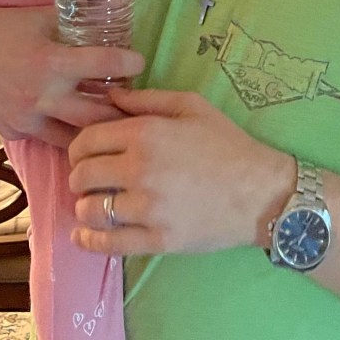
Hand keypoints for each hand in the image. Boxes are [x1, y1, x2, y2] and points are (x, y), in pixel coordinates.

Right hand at [0, 0, 144, 146]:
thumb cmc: (4, 28)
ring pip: (75, 138)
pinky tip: (78, 129)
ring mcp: (28, 118)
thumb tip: (110, 17)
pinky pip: (48, 139)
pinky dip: (65, 133)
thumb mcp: (41, 18)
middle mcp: (42, 95)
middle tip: (138, 107)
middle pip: (98, 115)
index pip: (104, 65)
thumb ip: (73, 23)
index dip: (129, 63)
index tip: (139, 62)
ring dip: (96, 131)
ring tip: (115, 125)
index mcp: (51, 62)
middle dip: (122, 113)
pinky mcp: (16, 131)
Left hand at [67, 87, 294, 254]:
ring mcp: (147, 208)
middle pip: (82, 176)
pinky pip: (109, 243)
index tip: (83, 155)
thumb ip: (147, 99)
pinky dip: (89, 240)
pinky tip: (83, 236)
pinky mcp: (157, 239)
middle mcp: (140, 169)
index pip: (86, 141)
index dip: (77, 148)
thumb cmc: (228, 144)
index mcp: (145, 133)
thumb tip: (109, 96)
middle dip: (79, 177)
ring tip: (93, 205)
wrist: (261, 192)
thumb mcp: (191, 106)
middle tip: (87, 180)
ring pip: (90, 210)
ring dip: (85, 207)